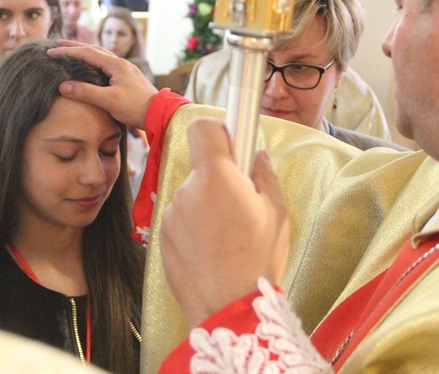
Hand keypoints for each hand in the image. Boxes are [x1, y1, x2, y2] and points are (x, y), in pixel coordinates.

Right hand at [47, 41, 157, 128]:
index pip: (87, 53)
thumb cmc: (135, 107)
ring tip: (72, 52)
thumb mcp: (109, 101)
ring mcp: (126, 70)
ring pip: (102, 56)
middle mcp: (121, 63)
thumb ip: (86, 92)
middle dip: (75, 47)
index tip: (50, 52)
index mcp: (116, 65)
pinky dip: (95, 62)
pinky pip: (108, 64)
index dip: (67, 52)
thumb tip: (63, 86)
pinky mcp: (128, 78)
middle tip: (58, 44)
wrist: (160, 114)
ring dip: (86, 52)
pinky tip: (93, 67)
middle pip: (94, 50)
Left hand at [160, 119, 289, 327]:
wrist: (228, 310)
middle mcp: (187, 190)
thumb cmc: (257, 261)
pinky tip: (211, 251)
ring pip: (191, 196)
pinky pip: (181, 219)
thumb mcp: (277, 214)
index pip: (203, 128)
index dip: (217, 131)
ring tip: (227, 237)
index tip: (231, 144)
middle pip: (201, 168)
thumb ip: (265, 176)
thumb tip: (257, 156)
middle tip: (240, 205)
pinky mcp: (161, 236)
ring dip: (205, 206)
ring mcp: (171, 214)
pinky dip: (193, 227)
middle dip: (219, 179)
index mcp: (216, 176)